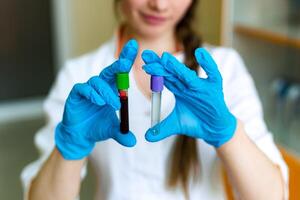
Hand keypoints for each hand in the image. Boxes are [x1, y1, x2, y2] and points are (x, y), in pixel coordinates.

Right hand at [55, 40, 137, 159]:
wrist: (80, 136)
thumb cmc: (97, 127)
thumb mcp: (112, 130)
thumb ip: (122, 133)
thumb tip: (133, 141)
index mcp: (111, 90)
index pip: (119, 72)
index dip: (125, 59)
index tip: (134, 47)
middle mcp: (100, 87)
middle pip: (109, 71)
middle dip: (118, 65)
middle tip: (126, 63)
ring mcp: (87, 89)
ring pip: (97, 82)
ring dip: (106, 92)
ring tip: (114, 104)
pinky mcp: (76, 95)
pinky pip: (83, 89)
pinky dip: (91, 93)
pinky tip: (98, 101)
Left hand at [142, 48, 236, 147]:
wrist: (214, 129)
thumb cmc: (196, 123)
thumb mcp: (176, 125)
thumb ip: (161, 130)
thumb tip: (146, 137)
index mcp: (179, 90)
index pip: (164, 78)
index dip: (155, 72)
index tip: (144, 65)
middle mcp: (188, 85)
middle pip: (172, 73)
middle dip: (159, 65)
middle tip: (146, 54)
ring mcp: (201, 85)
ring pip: (187, 75)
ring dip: (176, 67)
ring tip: (164, 58)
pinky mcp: (214, 87)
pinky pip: (212, 73)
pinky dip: (208, 63)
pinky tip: (200, 53)